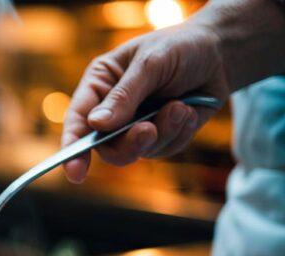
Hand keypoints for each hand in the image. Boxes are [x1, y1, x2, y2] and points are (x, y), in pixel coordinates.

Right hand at [62, 0, 284, 183]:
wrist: (220, 54)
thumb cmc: (180, 47)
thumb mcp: (151, 63)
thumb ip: (125, 95)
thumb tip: (97, 125)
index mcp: (99, 84)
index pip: (78, 120)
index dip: (72, 147)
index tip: (76, 172)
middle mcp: (112, 109)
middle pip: (106, 146)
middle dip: (129, 144)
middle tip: (149, 130)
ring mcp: (135, 125)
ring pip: (137, 152)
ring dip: (162, 133)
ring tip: (180, 107)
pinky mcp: (160, 136)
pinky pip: (163, 150)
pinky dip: (179, 133)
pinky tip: (188, 111)